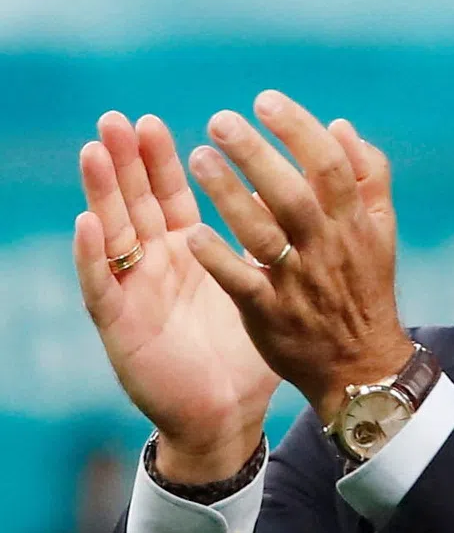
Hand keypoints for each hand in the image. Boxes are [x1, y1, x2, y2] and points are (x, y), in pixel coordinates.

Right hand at [75, 114, 280, 481]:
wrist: (226, 413)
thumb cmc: (246, 349)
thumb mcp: (263, 284)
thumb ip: (270, 238)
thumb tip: (287, 188)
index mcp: (191, 253)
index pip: (174, 195)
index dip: (165, 161)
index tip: (157, 121)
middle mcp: (158, 265)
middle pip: (138, 202)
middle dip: (129, 161)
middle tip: (119, 118)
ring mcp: (137, 292)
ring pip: (113, 232)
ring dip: (103, 190)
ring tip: (96, 150)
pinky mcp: (122, 325)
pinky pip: (103, 285)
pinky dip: (93, 253)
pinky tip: (88, 222)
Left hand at [183, 90, 411, 426]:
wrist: (361, 364)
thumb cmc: (365, 286)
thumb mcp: (381, 229)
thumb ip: (368, 175)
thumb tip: (340, 125)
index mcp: (354, 222)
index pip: (330, 165)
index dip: (298, 129)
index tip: (264, 101)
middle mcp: (327, 248)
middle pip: (292, 193)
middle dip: (256, 153)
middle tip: (219, 120)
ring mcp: (298, 282)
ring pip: (262, 233)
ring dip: (228, 195)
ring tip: (198, 159)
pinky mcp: (270, 314)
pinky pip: (242, 282)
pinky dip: (219, 258)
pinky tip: (191, 233)